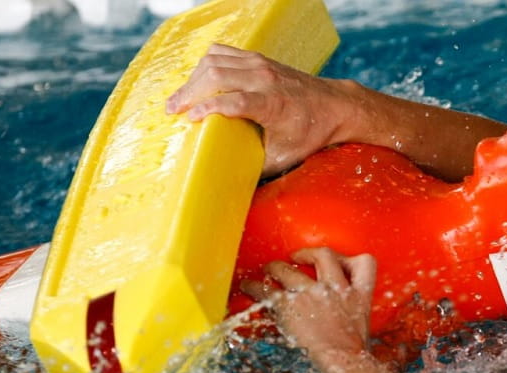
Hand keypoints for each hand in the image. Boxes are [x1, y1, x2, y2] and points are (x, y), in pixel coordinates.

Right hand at [166, 43, 355, 176]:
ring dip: (194, 78)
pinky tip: (198, 81)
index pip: (234, 101)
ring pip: (215, 60)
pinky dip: (205, 64)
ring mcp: (262, 64)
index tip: (188, 119)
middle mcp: (266, 79)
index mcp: (273, 104)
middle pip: (217, 75)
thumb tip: (228, 185)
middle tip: (172, 110)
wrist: (334, 106)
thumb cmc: (309, 133)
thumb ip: (255, 168)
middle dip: (190, 92)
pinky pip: (223, 52)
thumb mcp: (284, 157)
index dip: (208, 108)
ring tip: (181, 99)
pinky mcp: (258, 58)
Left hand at [241, 248, 376, 357]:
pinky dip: (255, 287)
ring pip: (288, 269)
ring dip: (275, 267)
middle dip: (308, 253)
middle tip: (296, 257)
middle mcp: (335, 288)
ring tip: (268, 269)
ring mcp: (312, 294)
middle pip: (324, 255)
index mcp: (359, 295)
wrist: (342, 362)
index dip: (350, 259)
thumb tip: (337, 320)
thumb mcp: (360, 328)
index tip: (338, 261)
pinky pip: (267, 290)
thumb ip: (350, 315)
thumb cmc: (352, 355)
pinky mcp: (289, 305)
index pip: (365, 264)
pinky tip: (249, 287)